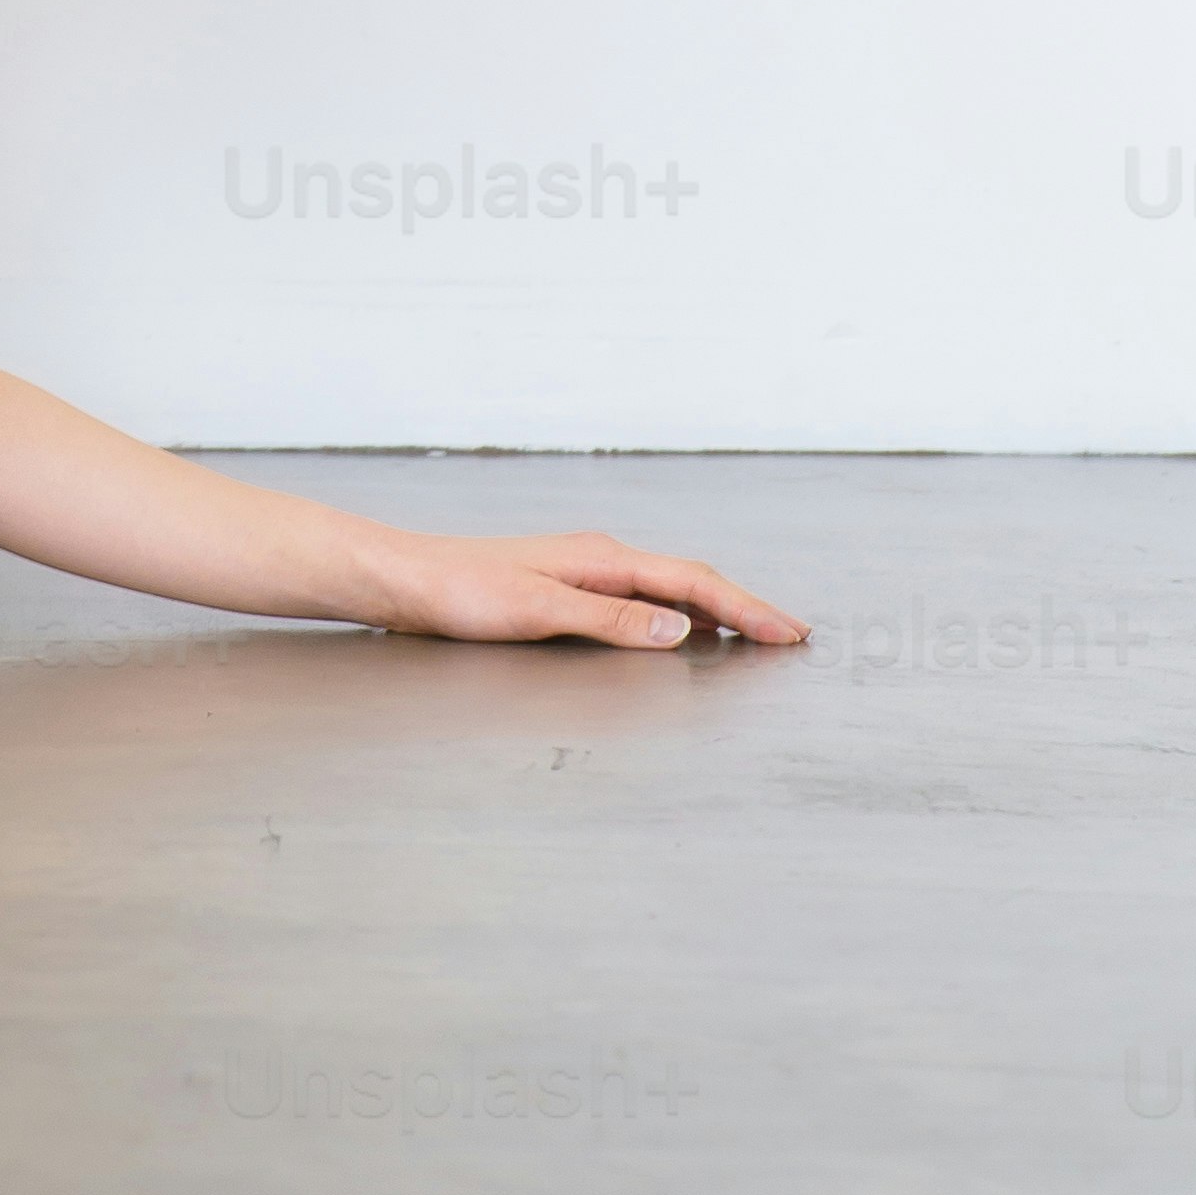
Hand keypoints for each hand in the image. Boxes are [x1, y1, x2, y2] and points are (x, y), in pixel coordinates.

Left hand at [358, 524, 803, 652]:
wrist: (405, 579)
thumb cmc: (459, 593)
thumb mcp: (537, 610)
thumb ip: (611, 619)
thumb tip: (681, 627)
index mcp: (601, 559)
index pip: (693, 583)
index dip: (746, 610)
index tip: (788, 633)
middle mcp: (598, 558)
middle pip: (691, 580)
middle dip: (745, 608)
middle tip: (790, 636)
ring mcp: (582, 571)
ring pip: (668, 587)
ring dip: (716, 609)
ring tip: (754, 634)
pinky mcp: (564, 587)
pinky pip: (641, 598)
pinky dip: (677, 613)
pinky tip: (680, 631)